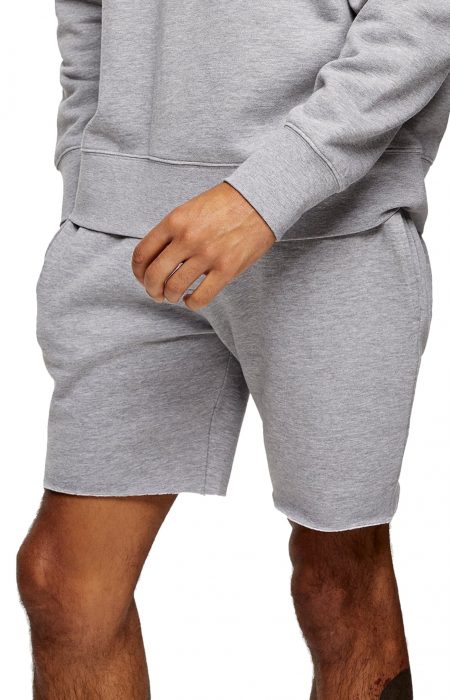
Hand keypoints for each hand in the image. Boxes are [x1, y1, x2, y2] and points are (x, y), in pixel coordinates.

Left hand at [131, 182, 275, 309]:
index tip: (142, 278)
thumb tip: (157, 259)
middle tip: (157, 294)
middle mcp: (187, 238)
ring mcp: (207, 255)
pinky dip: (192, 303)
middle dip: (151, 290)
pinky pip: (201, 297)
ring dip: (171, 297)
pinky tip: (193, 299)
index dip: (138, 272)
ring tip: (175, 296)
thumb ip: (172, 232)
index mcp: (174, 221)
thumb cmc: (225, 204)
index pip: (142, 254)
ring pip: (175, 288)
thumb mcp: (190, 209)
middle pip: (154, 275)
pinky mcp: (227, 269)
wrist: (260, 198)